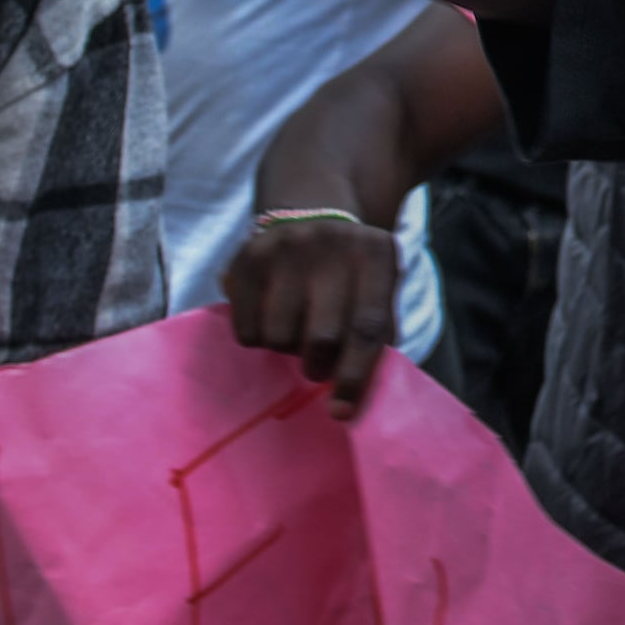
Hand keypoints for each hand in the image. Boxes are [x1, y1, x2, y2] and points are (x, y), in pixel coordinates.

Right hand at [226, 210, 404, 417]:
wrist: (311, 212)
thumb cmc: (351, 272)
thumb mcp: (378, 288)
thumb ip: (376, 335)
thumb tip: (353, 400)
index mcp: (376, 254)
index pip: (368, 327)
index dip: (355, 377)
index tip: (341, 413)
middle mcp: (333, 244)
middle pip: (322, 336)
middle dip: (318, 366)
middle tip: (316, 366)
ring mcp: (288, 246)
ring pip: (280, 335)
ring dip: (286, 349)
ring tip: (295, 330)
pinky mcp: (249, 256)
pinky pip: (247, 328)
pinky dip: (257, 337)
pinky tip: (269, 316)